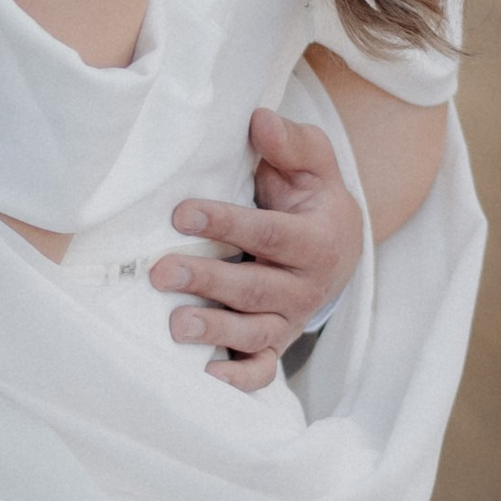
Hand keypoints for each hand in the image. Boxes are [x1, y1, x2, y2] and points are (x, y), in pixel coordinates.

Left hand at [150, 106, 364, 393]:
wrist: (340, 244)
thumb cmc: (312, 196)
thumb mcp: (313, 162)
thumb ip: (290, 142)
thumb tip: (260, 120)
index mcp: (318, 239)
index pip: (270, 234)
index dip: (227, 223)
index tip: (181, 212)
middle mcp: (306, 286)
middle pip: (256, 287)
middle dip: (208, 281)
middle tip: (161, 272)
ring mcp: (290, 318)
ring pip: (255, 332)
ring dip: (216, 331)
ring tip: (175, 325)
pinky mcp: (277, 343)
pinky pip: (261, 369)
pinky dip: (238, 380)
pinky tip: (205, 378)